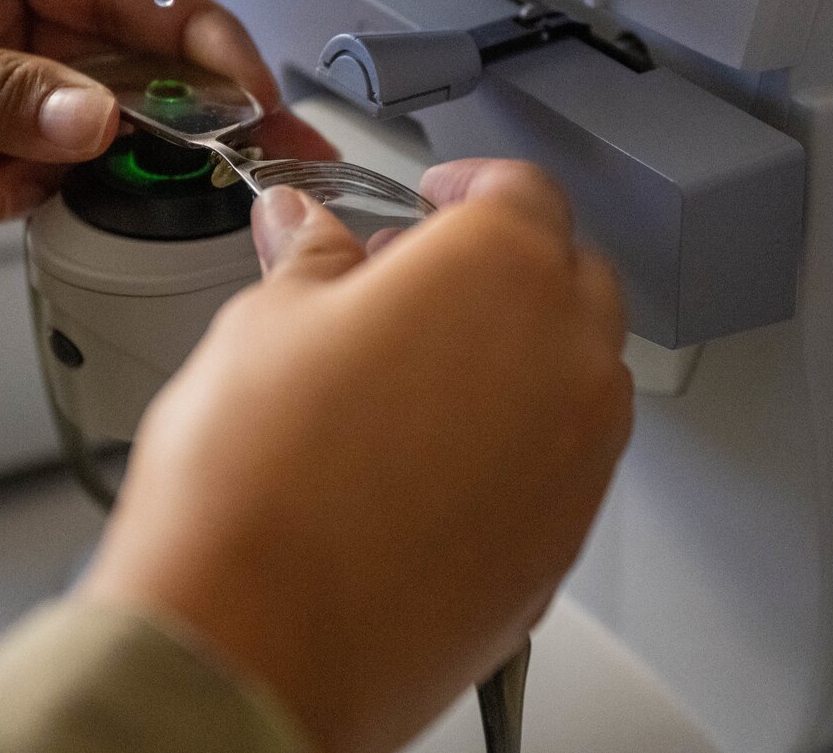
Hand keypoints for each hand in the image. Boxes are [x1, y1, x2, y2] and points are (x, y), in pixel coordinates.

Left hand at [0, 0, 325, 238]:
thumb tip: (90, 119)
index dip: (190, 29)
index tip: (239, 86)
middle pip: (121, 52)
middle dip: (189, 101)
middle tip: (248, 151)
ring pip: (87, 118)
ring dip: (123, 155)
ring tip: (150, 185)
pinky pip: (34, 172)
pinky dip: (50, 193)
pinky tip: (29, 200)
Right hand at [80, 160, 632, 752]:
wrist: (255, 649)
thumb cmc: (256, 488)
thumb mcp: (265, 324)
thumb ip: (311, 261)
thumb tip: (310, 232)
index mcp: (502, 271)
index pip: (521, 191)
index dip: (470, 184)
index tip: (437, 197)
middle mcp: (566, 359)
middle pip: (568, 277)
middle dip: (504, 267)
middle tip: (416, 285)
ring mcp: (577, 461)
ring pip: (577, 374)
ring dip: (521, 356)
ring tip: (417, 380)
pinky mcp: (562, 546)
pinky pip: (562, 465)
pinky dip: (519, 445)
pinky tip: (429, 465)